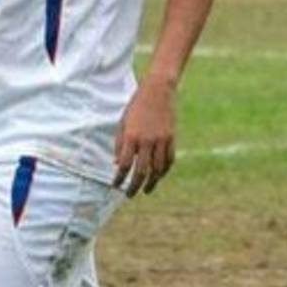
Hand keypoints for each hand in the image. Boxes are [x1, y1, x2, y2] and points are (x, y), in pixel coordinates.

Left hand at [112, 75, 175, 196]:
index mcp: (131, 136)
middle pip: (141, 171)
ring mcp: (161, 140)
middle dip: (134, 186)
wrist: (157, 91)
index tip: (115, 186)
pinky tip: (158, 176)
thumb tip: (117, 164)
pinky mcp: (171, 138)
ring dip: (151, 182)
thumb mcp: (123, 122)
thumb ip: (120, 144)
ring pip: (157, 169)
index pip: (125, 164)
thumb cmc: (136, 106)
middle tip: (129, 195)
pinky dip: (164, 171)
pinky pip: (169, 160)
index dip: (119, 178)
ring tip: (145, 190)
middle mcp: (146, 141)